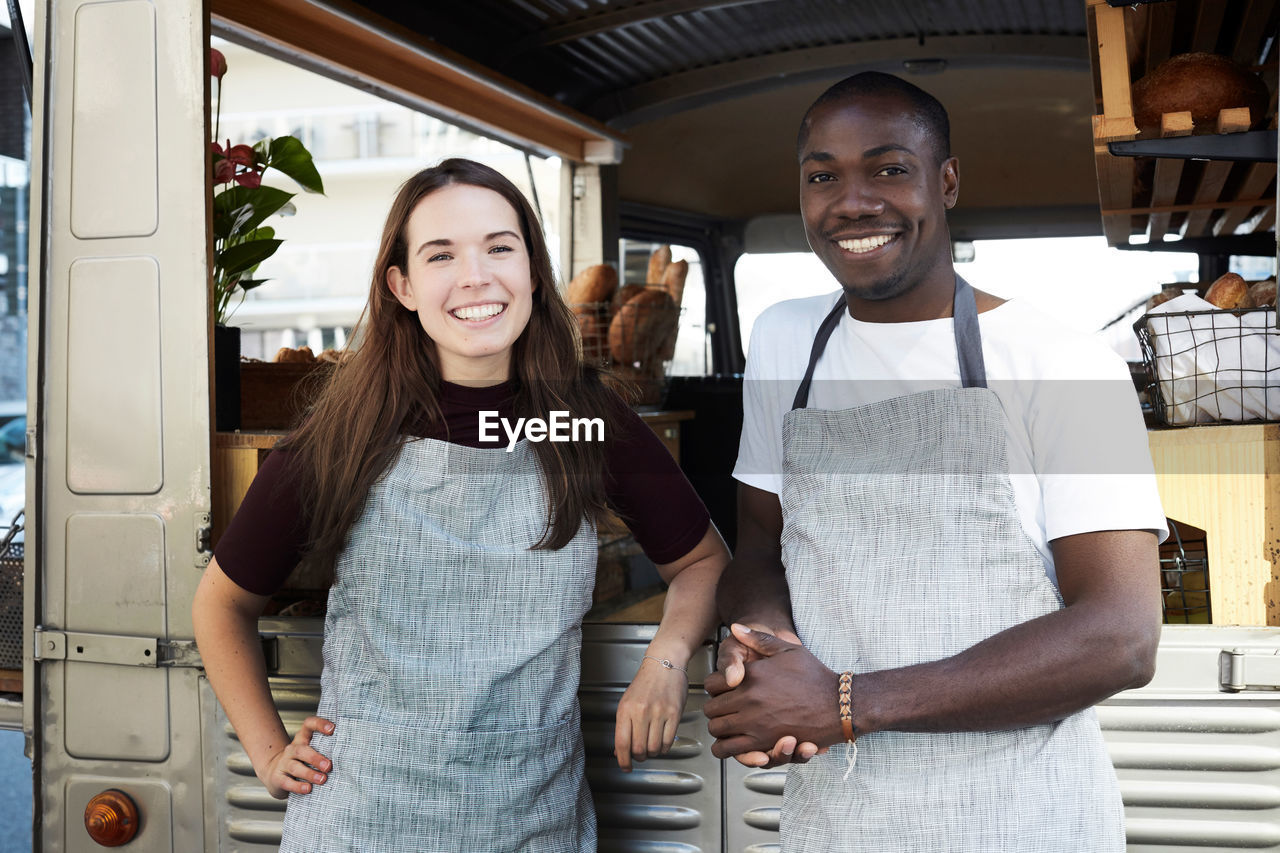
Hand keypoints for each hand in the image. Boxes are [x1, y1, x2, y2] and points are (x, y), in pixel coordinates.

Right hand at [259, 715, 334, 798]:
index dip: (320, 724)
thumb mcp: (312, 752)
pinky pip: (287, 782)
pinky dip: (298, 786)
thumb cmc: (302, 762)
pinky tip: (308, 789)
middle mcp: (292, 749)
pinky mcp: (277, 778)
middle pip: (301, 749)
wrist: (275, 774)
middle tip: (329, 766)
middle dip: (316, 758)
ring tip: (322, 779)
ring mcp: (283, 763)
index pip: (309, 725)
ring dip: (310, 773)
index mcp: (302, 738)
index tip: (333, 729)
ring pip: (295, 767)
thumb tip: (351, 754)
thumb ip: (326, 750)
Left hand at [615, 658, 687, 771]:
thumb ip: (623, 726)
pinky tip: (661, 742)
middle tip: (639, 756)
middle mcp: (641, 712)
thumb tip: (619, 751)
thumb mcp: (627, 702)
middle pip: (639, 749)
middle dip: (638, 758)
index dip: (623, 760)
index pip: (622, 743)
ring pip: (654, 748)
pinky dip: (664, 747)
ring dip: (652, 753)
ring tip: (651, 747)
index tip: (625, 766)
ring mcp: (659, 713)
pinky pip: (668, 741)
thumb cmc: (646, 683)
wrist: (664, 663)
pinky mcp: (674, 713)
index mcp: (625, 709)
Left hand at [705, 625, 841, 762]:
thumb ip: (758, 638)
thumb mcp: (788, 649)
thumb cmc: (815, 676)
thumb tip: (735, 627)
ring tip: (728, 728)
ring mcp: (756, 723)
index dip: (715, 688)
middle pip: (711, 710)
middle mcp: (749, 699)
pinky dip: (729, 749)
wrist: (840, 704)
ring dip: (720, 730)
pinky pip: (732, 750)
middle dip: (715, 710)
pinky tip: (735, 743)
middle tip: (725, 710)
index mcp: (751, 676)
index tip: (724, 691)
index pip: (712, 684)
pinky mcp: (765, 743)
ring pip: (718, 732)